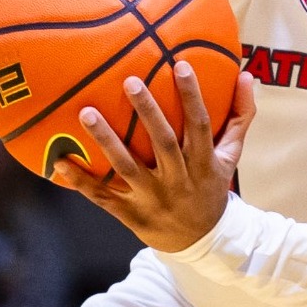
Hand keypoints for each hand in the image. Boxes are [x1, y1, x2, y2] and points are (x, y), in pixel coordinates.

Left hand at [54, 64, 258, 252]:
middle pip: (162, 142)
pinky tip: (59, 163)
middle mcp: (178, 179)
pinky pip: (103, 197)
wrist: (201, 241)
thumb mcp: (231, 155)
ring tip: (86, 113)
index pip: (200, 125)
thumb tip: (247, 75)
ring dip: (106, 140)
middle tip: (130, 81)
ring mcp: (152, 198)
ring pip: (127, 168)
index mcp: (203, 163)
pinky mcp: (131, 214)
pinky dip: (81, 182)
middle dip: (147, 111)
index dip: (192, 96)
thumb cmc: (211, 186)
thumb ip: (239, 116)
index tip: (181, 65)